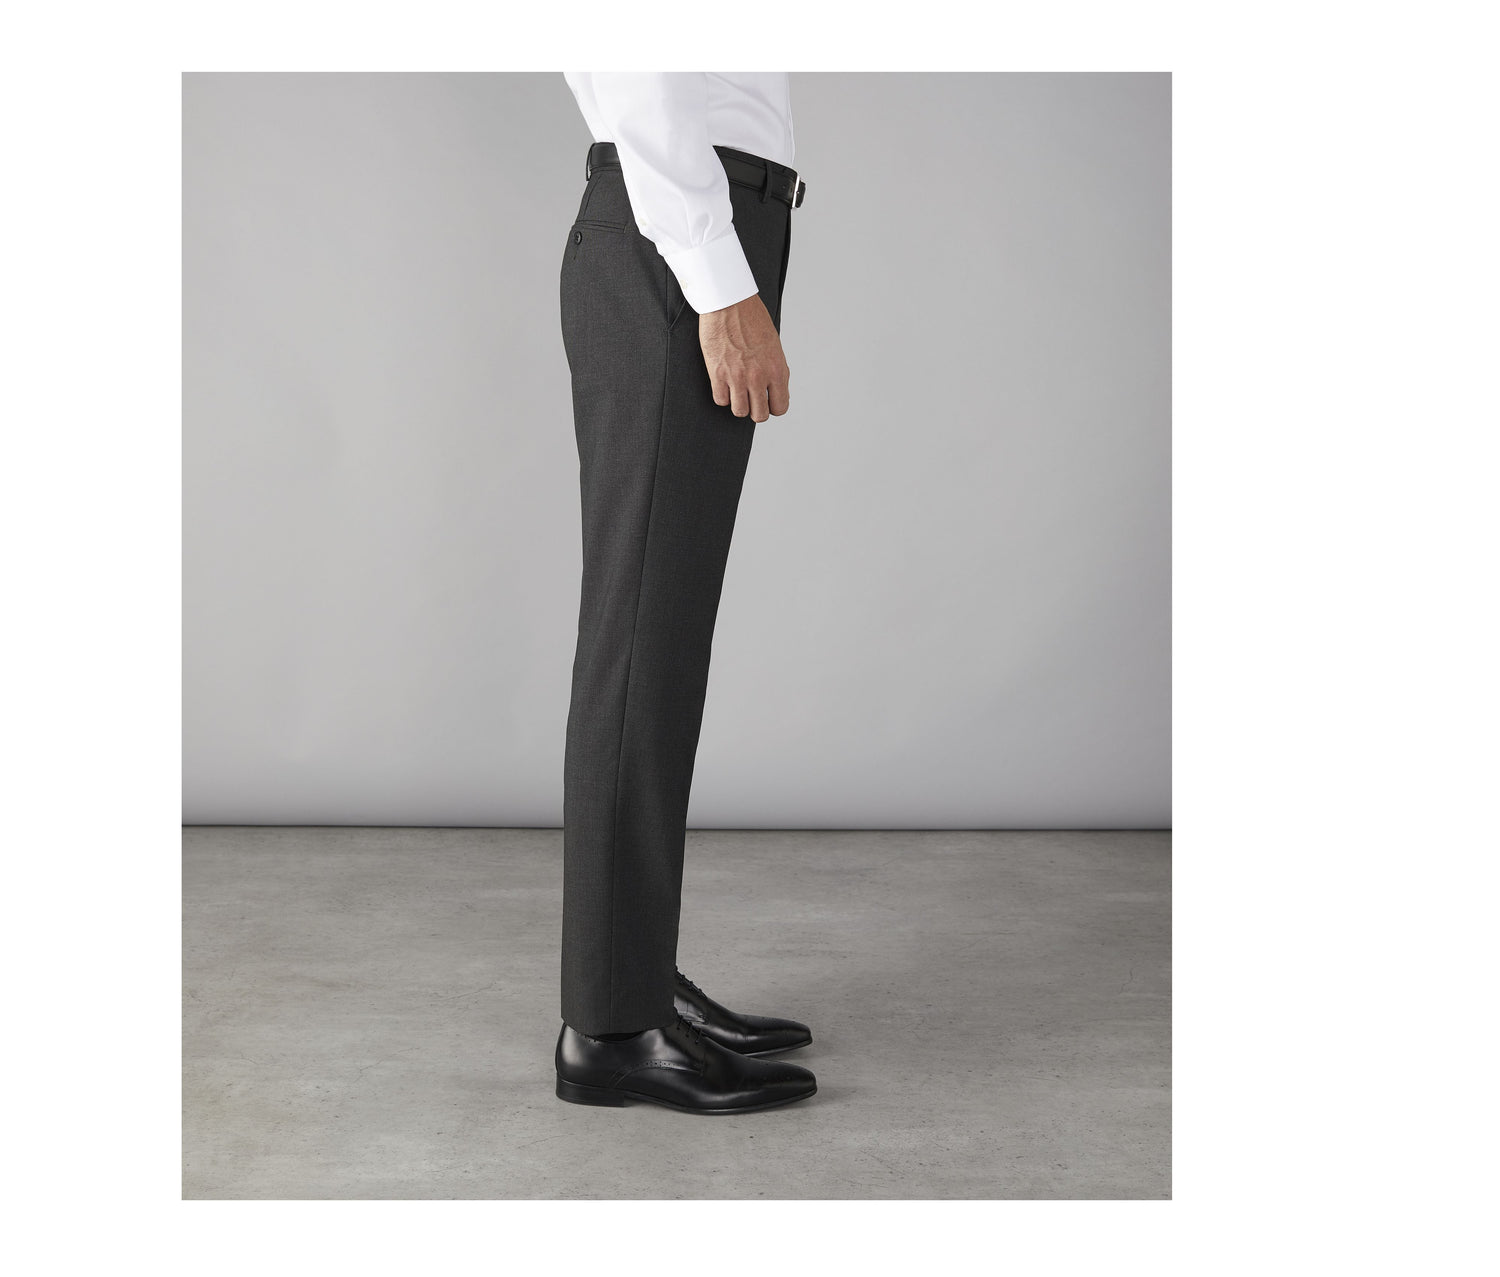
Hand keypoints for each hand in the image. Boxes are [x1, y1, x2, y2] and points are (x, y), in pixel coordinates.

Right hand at [698, 293, 789, 422]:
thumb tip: (771, 389)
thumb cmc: (752, 318)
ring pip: (739, 411)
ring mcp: (737, 377)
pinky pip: (720, 400)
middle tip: (751, 399)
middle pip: (760, 415)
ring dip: (738, 403)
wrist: (730, 302)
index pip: (780, 407)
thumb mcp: (774, 346)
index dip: (773, 406)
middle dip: (756, 409)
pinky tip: (723, 383)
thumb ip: (774, 370)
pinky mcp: (717, 373)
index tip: (767, 400)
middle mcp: (759, 377)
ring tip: (736, 390)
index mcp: (777, 370)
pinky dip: (722, 395)